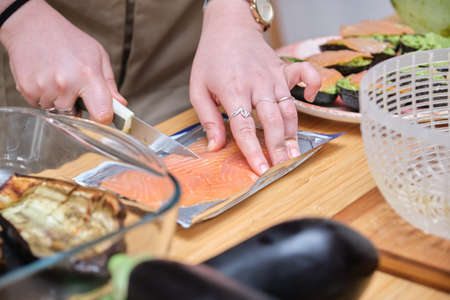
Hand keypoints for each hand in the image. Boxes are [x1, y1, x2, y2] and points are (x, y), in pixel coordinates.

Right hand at [0, 0, 125, 122]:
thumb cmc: (69, 40)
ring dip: (60, 102)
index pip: (101, 114)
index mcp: (88, 75)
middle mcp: (65, 83)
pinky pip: (41, 106)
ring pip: (58, 112)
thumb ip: (109, 85)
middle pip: (76, 116)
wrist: (31, 25)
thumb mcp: (98, 56)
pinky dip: (45, 97)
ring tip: (58, 79)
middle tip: (75, 87)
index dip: (104, 120)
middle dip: (78, 107)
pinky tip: (45, 79)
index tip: (103, 117)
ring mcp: (44, 87)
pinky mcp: (27, 89)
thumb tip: (120, 105)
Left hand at [190, 0, 320, 174]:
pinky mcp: (283, 69)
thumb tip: (215, 146)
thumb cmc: (211, 58)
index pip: (244, 127)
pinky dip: (312, 85)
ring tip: (294, 154)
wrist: (228, 27)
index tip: (260, 169)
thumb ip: (208, 119)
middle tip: (282, 168)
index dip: (253, 150)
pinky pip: (305, 75)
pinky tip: (308, 99)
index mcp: (232, 89)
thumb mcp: (198, 89)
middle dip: (278, 148)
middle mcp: (256, 84)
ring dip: (293, 133)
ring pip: (288, 108)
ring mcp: (273, 76)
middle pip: (272, 121)